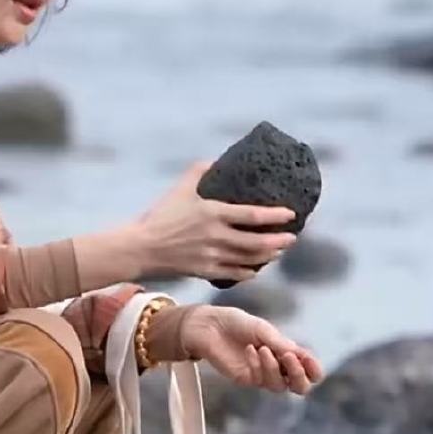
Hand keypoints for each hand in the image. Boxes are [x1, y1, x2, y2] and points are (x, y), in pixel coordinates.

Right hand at [126, 161, 298, 283]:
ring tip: (279, 251)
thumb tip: (216, 160)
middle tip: (292, 237)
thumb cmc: (159, 216)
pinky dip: (249, 272)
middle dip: (279, 240)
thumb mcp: (180, 189)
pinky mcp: (204, 271)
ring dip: (268, 256)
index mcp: (213, 213)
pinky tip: (255, 268)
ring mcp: (212, 256)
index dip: (275, 215)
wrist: (140, 248)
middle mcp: (216, 236)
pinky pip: (234, 274)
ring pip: (249, 259)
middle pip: (257, 241)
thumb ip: (199, 171)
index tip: (291, 214)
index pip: (253, 215)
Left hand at [178, 305, 322, 394]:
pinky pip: (259, 380)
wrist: (211, 325)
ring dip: (274, 368)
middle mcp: (278, 367)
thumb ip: (281, 345)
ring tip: (263, 348)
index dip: (314, 369)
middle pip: (299, 387)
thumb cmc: (238, 324)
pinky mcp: (246, 379)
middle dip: (299, 376)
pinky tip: (250, 349)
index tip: (309, 360)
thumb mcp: (263, 330)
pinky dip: (258, 365)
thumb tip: (302, 356)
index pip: (309, 370)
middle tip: (290, 359)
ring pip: (280, 386)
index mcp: (287, 352)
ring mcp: (262, 375)